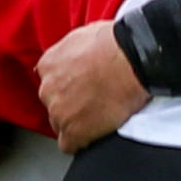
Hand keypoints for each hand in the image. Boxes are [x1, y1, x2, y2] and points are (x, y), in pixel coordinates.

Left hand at [36, 25, 146, 149]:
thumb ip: (70, 51)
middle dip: (71, 104)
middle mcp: (48, 89)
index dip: (69, 87)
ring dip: (77, 123)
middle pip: (54, 104)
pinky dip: (81, 142)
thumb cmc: (115, 44)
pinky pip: (69, 145)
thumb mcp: (83, 35)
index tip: (82, 88)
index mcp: (49, 65)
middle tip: (94, 101)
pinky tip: (94, 134)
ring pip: (61, 125)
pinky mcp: (73, 131)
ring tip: (99, 116)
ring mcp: (59, 112)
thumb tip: (75, 56)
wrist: (131, 61)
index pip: (51, 82)